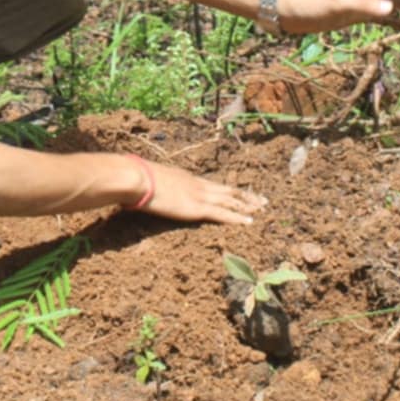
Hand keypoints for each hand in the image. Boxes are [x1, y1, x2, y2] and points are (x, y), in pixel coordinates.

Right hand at [138, 161, 265, 224]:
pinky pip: (224, 214)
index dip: (228, 190)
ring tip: (262, 209)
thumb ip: (155, 188)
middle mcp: (198, 184)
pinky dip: (238, 218)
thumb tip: (146, 192)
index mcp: (187, 178)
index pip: (213, 185)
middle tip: (262, 200)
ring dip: (248, 206)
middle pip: (228, 190)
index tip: (240, 192)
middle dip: (246, 196)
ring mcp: (200, 195)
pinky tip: (250, 222)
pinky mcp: (197, 208)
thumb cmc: (136, 179)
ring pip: (231, 200)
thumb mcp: (149, 182)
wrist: (137, 178)